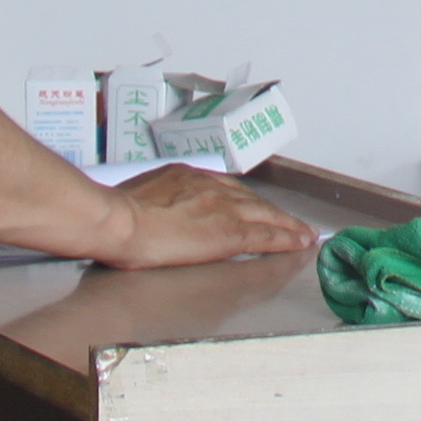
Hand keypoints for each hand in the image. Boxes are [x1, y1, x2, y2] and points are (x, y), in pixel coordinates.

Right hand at [97, 166, 312, 268]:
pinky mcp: (228, 234)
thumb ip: (157, 201)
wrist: (119, 220)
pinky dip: (286, 239)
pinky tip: (300, 244)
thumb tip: (156, 211)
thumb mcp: (139, 195)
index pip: (226, 189)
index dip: (244, 201)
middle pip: (252, 200)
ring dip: (288, 225)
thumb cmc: (116, 213)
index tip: (254, 208)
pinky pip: (265, 236)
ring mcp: (222, 209)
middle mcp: (211, 187)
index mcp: (187, 176)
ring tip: (304, 234)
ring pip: (266, 216)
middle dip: (273, 212)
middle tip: (293, 222)